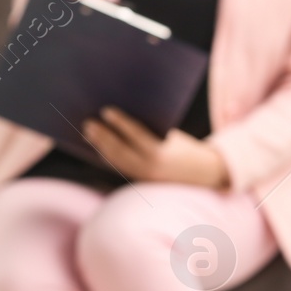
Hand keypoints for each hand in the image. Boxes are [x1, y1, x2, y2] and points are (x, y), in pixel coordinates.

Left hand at [81, 106, 229, 187]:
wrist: (203, 176)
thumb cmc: (186, 148)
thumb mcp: (173, 136)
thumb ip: (152, 129)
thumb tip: (127, 116)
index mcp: (161, 153)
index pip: (136, 135)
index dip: (120, 122)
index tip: (106, 110)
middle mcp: (150, 167)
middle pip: (120, 151)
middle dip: (102, 137)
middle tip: (87, 123)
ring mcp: (143, 176)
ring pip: (116, 162)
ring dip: (100, 147)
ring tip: (88, 132)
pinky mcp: (140, 181)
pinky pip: (120, 168)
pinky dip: (107, 157)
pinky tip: (97, 147)